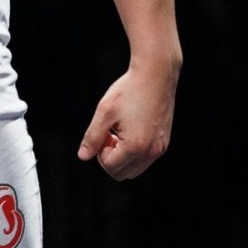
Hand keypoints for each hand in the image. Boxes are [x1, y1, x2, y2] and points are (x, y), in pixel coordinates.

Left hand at [76, 58, 178, 180]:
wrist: (156, 74)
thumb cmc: (128, 90)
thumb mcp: (104, 112)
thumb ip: (92, 137)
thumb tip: (83, 156)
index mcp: (136, 146)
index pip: (110, 167)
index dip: (100, 151)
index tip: (103, 131)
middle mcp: (151, 151)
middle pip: (123, 174)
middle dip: (111, 157)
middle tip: (110, 133)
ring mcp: (160, 148)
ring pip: (135, 169)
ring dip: (123, 156)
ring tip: (120, 131)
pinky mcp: (164, 142)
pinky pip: (145, 159)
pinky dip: (135, 151)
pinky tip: (131, 128)